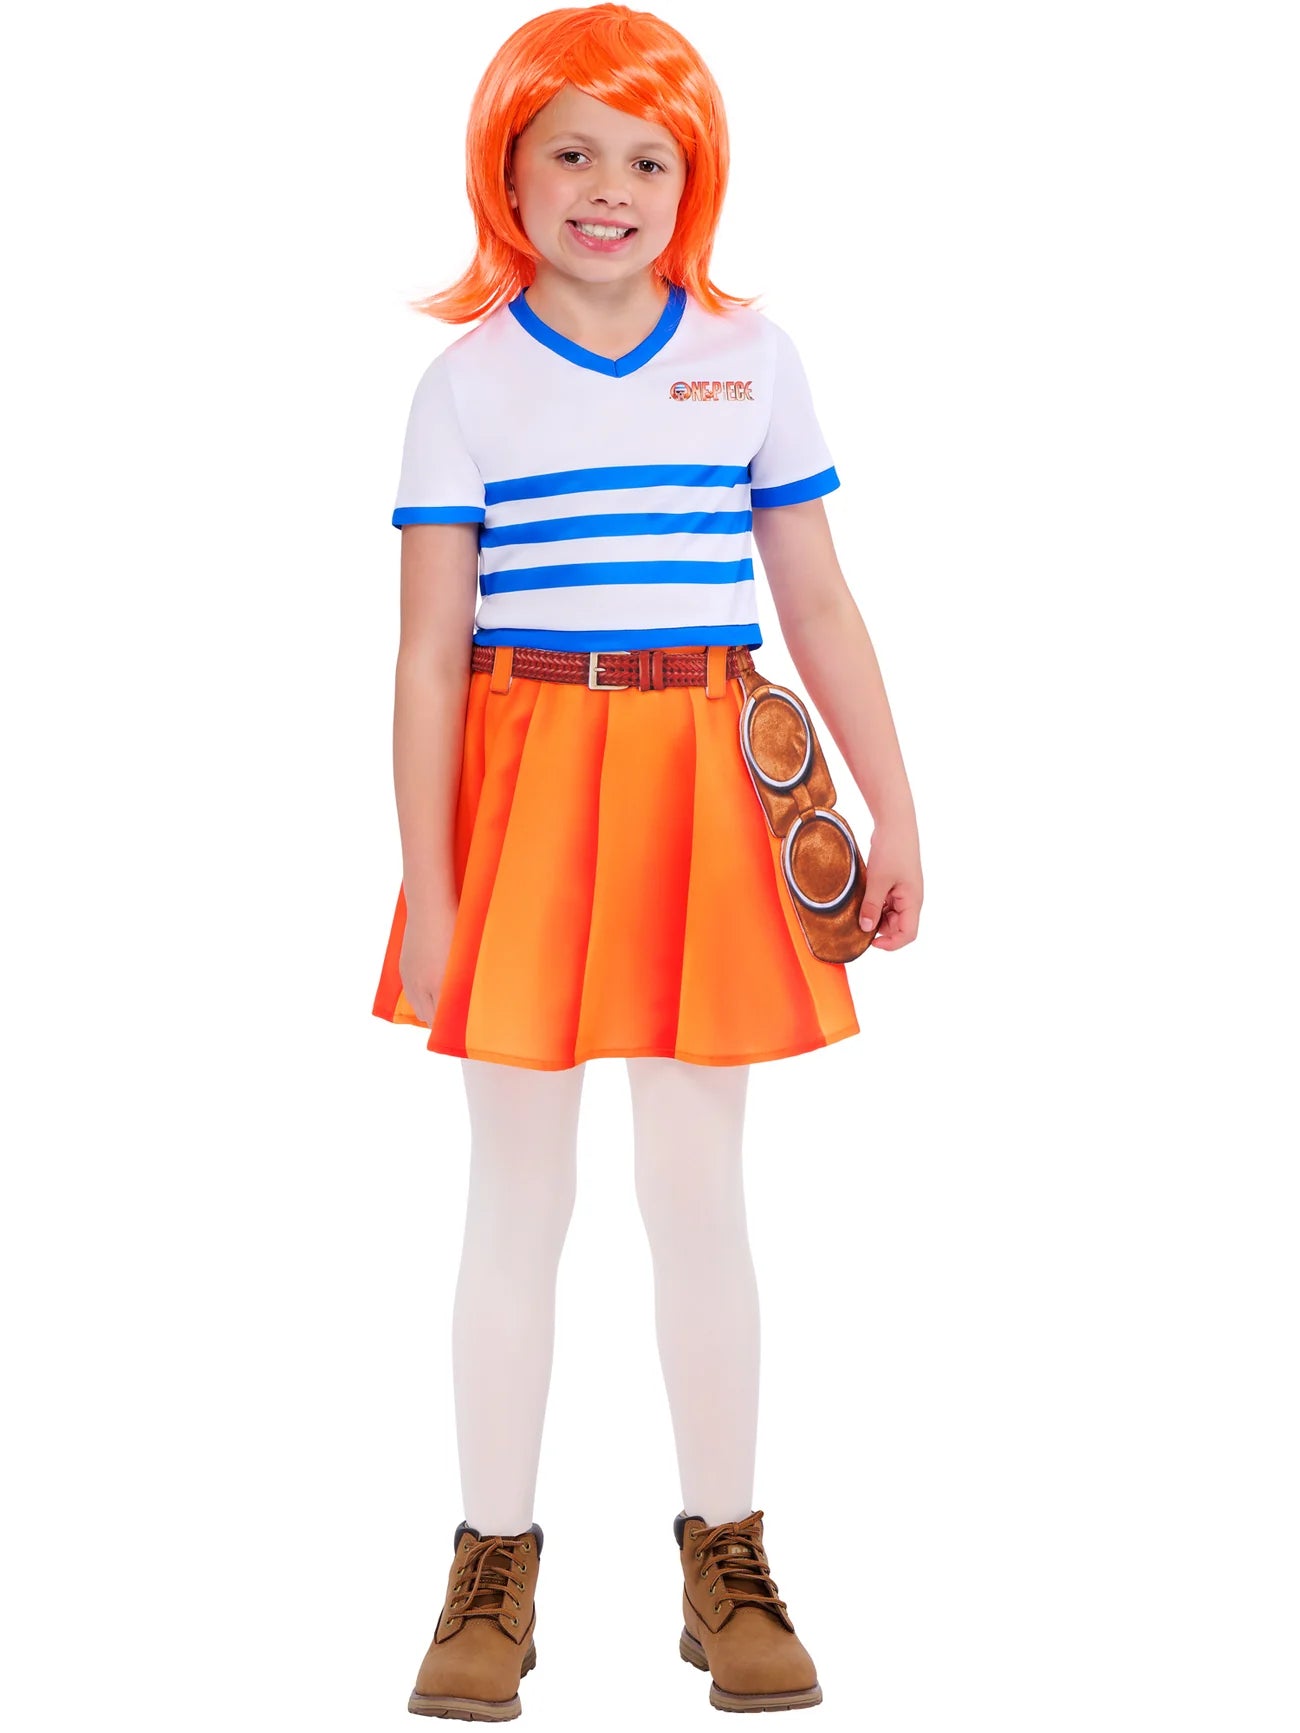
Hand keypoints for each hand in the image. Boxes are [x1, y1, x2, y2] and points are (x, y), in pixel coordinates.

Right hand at [398, 894, 458, 1024]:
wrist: (429, 905)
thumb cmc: (454, 925)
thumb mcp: (464, 956)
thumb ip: (463, 980)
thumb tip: (468, 997)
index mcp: (438, 982)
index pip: (440, 1019)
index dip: (449, 1026)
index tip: (463, 1028)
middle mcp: (420, 983)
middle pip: (427, 1017)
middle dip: (439, 1021)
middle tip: (455, 1019)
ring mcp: (409, 976)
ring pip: (417, 1007)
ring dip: (429, 1010)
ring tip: (443, 1006)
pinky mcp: (404, 968)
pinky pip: (410, 994)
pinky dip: (420, 998)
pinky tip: (431, 992)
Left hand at [860, 821, 921, 950]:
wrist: (895, 823)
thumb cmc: (892, 850)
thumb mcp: (878, 881)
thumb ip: (872, 906)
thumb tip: (866, 929)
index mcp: (913, 901)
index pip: (908, 934)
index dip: (891, 943)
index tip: (870, 942)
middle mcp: (911, 899)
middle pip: (897, 926)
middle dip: (879, 929)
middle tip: (858, 923)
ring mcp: (903, 891)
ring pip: (890, 914)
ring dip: (875, 916)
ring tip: (858, 909)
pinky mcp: (894, 883)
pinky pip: (885, 902)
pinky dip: (874, 904)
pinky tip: (861, 899)